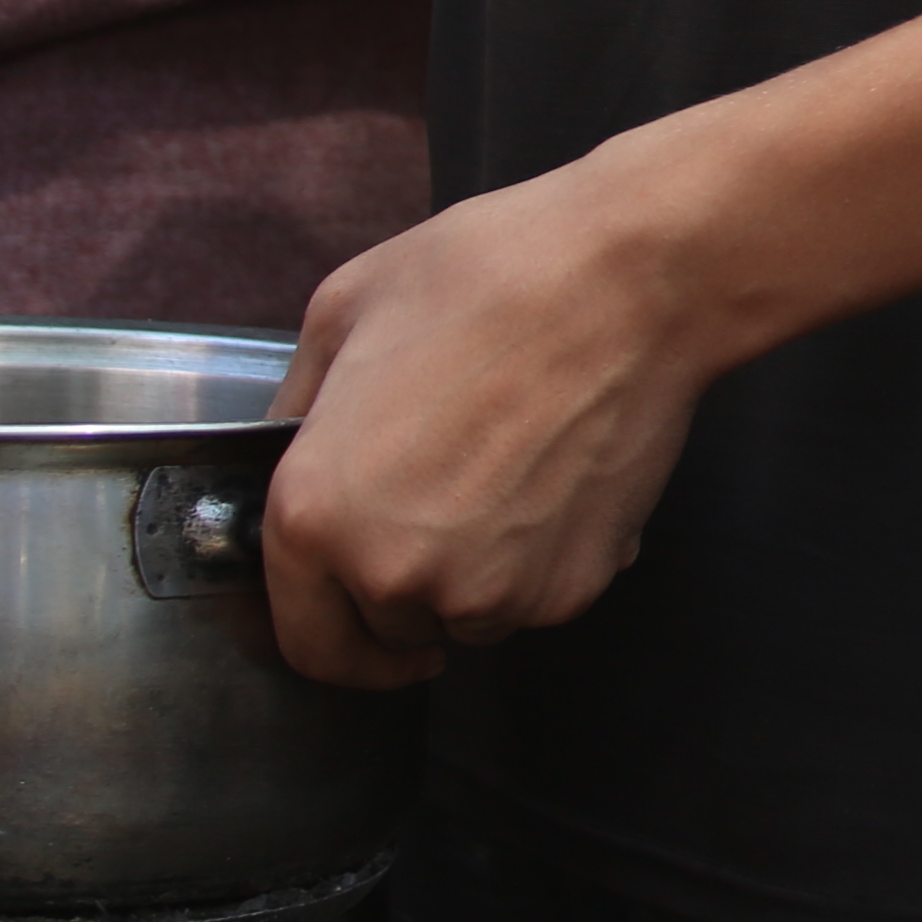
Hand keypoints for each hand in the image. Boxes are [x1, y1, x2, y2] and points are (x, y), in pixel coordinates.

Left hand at [256, 166, 720, 690]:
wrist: (627, 281)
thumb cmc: (486, 278)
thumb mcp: (342, 313)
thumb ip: (298, 409)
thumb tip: (294, 449)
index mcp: (314, 516)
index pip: (307, 643)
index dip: (327, 630)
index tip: (354, 613)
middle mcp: (393, 574)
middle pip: (391, 633)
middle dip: (409, 583)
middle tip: (444, 499)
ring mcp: (491, 590)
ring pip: (471, 618)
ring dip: (481, 575)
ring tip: (511, 478)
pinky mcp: (574, 585)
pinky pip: (542, 596)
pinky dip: (549, 557)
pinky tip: (560, 476)